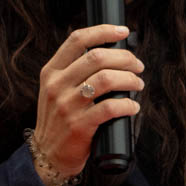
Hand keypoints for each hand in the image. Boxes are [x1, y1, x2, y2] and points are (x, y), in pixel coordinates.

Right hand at [32, 24, 144, 178]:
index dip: (103, 31)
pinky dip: (128, 105)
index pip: (77, 39)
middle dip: (125, 58)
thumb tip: (112, 54)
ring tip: (138, 84)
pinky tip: (133, 107)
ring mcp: (66, 105)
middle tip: (138, 66)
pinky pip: (110, 107)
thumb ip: (75, 72)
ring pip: (107, 79)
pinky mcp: (79, 125)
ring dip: (130, 79)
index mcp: (51, 71)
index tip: (123, 31)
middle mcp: (56, 85)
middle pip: (97, 57)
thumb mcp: (56, 90)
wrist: (47, 154)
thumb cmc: (60, 120)